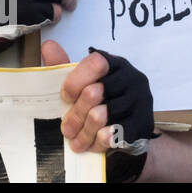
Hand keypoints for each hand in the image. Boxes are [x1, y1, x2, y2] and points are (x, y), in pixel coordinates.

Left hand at [43, 40, 154, 154]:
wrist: (129, 127)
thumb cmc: (101, 100)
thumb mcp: (82, 81)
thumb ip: (64, 65)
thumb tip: (48, 46)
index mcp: (113, 63)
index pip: (95, 63)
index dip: (75, 80)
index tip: (65, 97)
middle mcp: (131, 78)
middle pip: (94, 92)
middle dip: (75, 114)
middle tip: (65, 129)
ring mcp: (140, 100)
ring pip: (102, 116)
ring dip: (84, 132)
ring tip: (74, 141)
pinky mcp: (144, 122)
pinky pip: (116, 133)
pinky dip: (100, 141)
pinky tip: (91, 145)